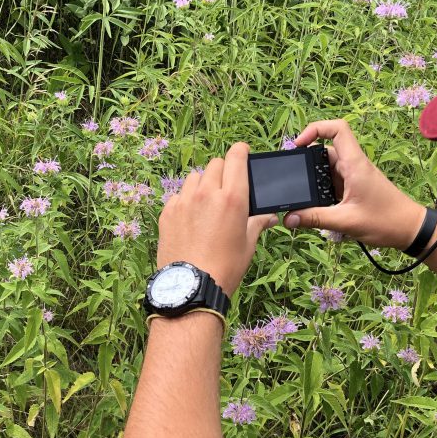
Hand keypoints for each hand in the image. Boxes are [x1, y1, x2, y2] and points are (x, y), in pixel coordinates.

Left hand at [157, 142, 277, 295]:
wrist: (191, 286)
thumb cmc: (224, 268)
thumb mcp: (247, 245)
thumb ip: (257, 224)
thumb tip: (268, 217)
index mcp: (232, 198)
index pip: (236, 158)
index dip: (241, 151)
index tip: (242, 152)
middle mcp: (207, 193)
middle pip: (215, 165)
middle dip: (223, 171)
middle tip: (226, 188)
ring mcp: (184, 201)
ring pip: (195, 178)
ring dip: (203, 184)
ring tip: (207, 204)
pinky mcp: (168, 212)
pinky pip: (178, 195)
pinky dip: (186, 200)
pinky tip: (191, 218)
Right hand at [283, 119, 426, 249]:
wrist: (411, 229)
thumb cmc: (386, 221)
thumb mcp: (346, 221)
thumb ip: (315, 218)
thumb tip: (288, 218)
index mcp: (355, 164)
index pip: (337, 129)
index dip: (315, 129)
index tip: (299, 145)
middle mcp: (354, 166)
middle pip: (325, 151)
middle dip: (307, 163)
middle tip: (294, 178)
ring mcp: (355, 176)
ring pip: (327, 169)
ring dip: (315, 181)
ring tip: (303, 197)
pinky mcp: (355, 188)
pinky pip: (333, 183)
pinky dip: (322, 192)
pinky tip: (316, 208)